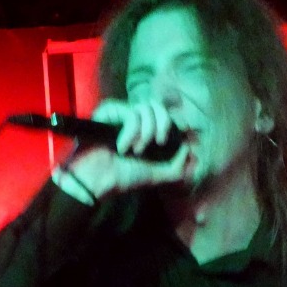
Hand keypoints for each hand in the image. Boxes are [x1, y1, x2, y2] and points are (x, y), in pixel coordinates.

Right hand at [55, 98, 192, 202]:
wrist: (98, 180)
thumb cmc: (122, 177)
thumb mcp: (156, 175)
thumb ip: (177, 167)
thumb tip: (188, 148)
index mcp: (144, 131)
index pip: (162, 115)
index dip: (169, 122)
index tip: (171, 138)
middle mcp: (133, 120)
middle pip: (157, 106)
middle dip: (162, 124)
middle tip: (159, 142)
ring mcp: (120, 114)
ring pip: (146, 108)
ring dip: (146, 132)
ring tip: (136, 150)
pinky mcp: (109, 111)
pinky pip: (131, 114)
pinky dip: (131, 132)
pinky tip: (123, 147)